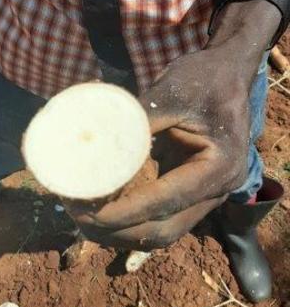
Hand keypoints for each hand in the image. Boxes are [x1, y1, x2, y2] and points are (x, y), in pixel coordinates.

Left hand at [66, 0, 281, 248]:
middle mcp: (218, 189)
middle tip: (78, 217)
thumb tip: (91, 141)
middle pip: (164, 230)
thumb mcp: (170, 93)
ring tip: (83, 219)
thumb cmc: (203, 77)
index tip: (87, 213)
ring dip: (122, 232)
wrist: (228, 73)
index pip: (166, 202)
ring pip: (162, 230)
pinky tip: (102, 212)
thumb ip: (137, 120)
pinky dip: (131, 219)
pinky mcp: (192, 189)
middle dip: (117, 231)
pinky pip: (161, 215)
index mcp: (218, 167)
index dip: (124, 213)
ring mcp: (206, 193)